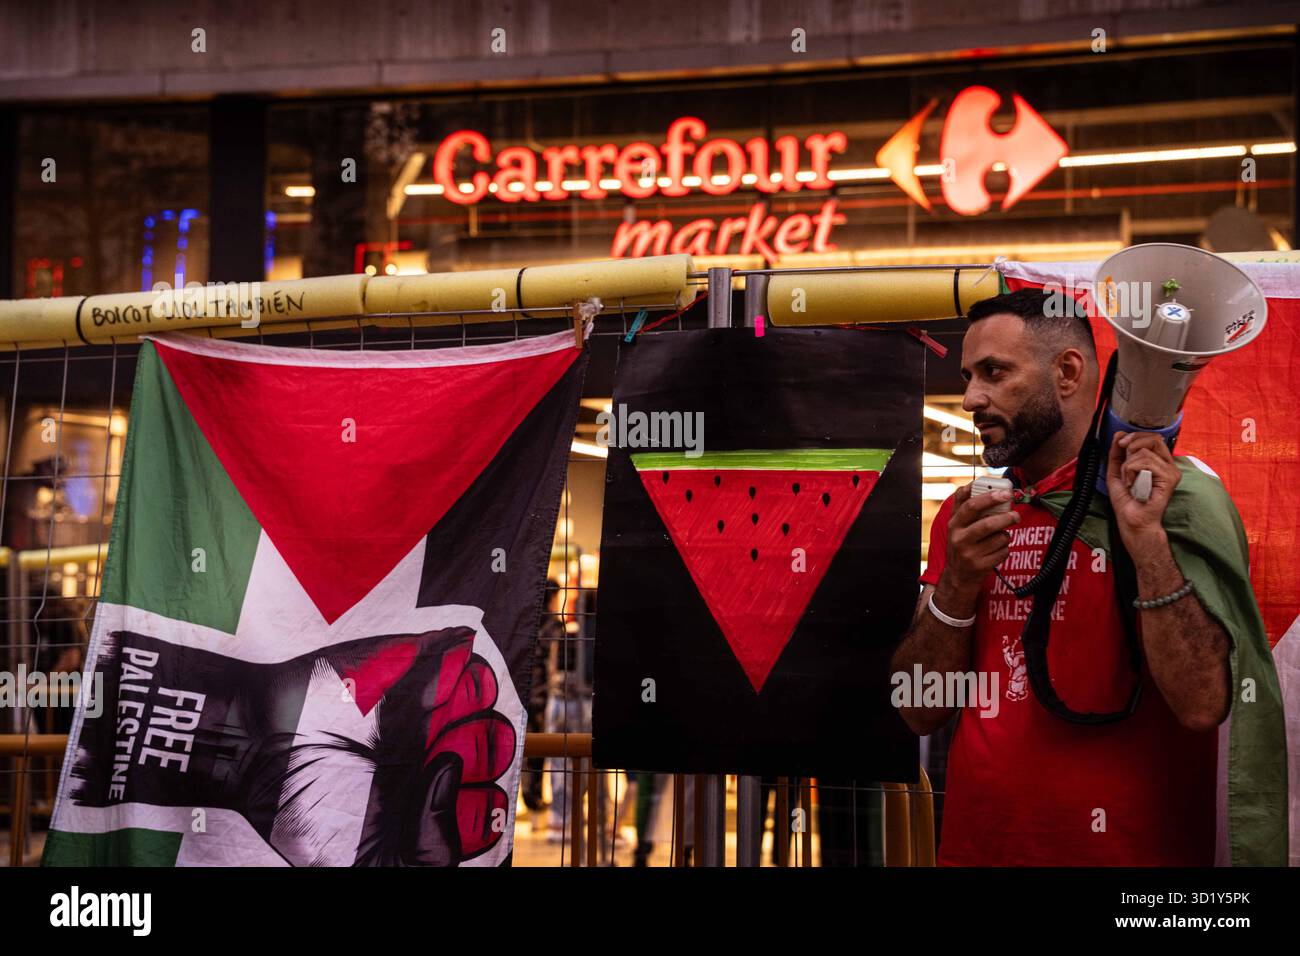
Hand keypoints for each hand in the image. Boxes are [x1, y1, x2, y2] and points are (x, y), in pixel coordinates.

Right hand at [940, 482, 1020, 593]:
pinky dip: (1005, 549)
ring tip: (1001, 536)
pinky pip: (1003, 552)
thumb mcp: (956, 526)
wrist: (957, 576)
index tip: (1005, 492)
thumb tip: (975, 484)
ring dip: (1005, 536)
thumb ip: (964, 506)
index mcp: (953, 523)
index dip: (989, 496)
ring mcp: (969, 554)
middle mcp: (958, 538)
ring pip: (999, 538)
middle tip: (1016, 514)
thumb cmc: (962, 544)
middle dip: (1006, 517)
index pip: (970, 505)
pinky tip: (996, 551)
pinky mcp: (980, 566)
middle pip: (987, 523)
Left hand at [1106, 431, 1179, 551]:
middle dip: (1132, 445)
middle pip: (1153, 438)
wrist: (1132, 521)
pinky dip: (1131, 471)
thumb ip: (1117, 453)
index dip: (1135, 436)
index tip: (1120, 443)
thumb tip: (1118, 434)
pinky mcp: (1170, 478)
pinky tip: (1133, 484)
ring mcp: (1171, 471)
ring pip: (1145, 451)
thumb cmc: (1127, 501)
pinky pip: (1146, 462)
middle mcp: (1168, 465)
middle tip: (1124, 463)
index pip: (1152, 437)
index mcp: (1159, 462)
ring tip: (1129, 481)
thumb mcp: (1117, 472)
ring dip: (1128, 466)